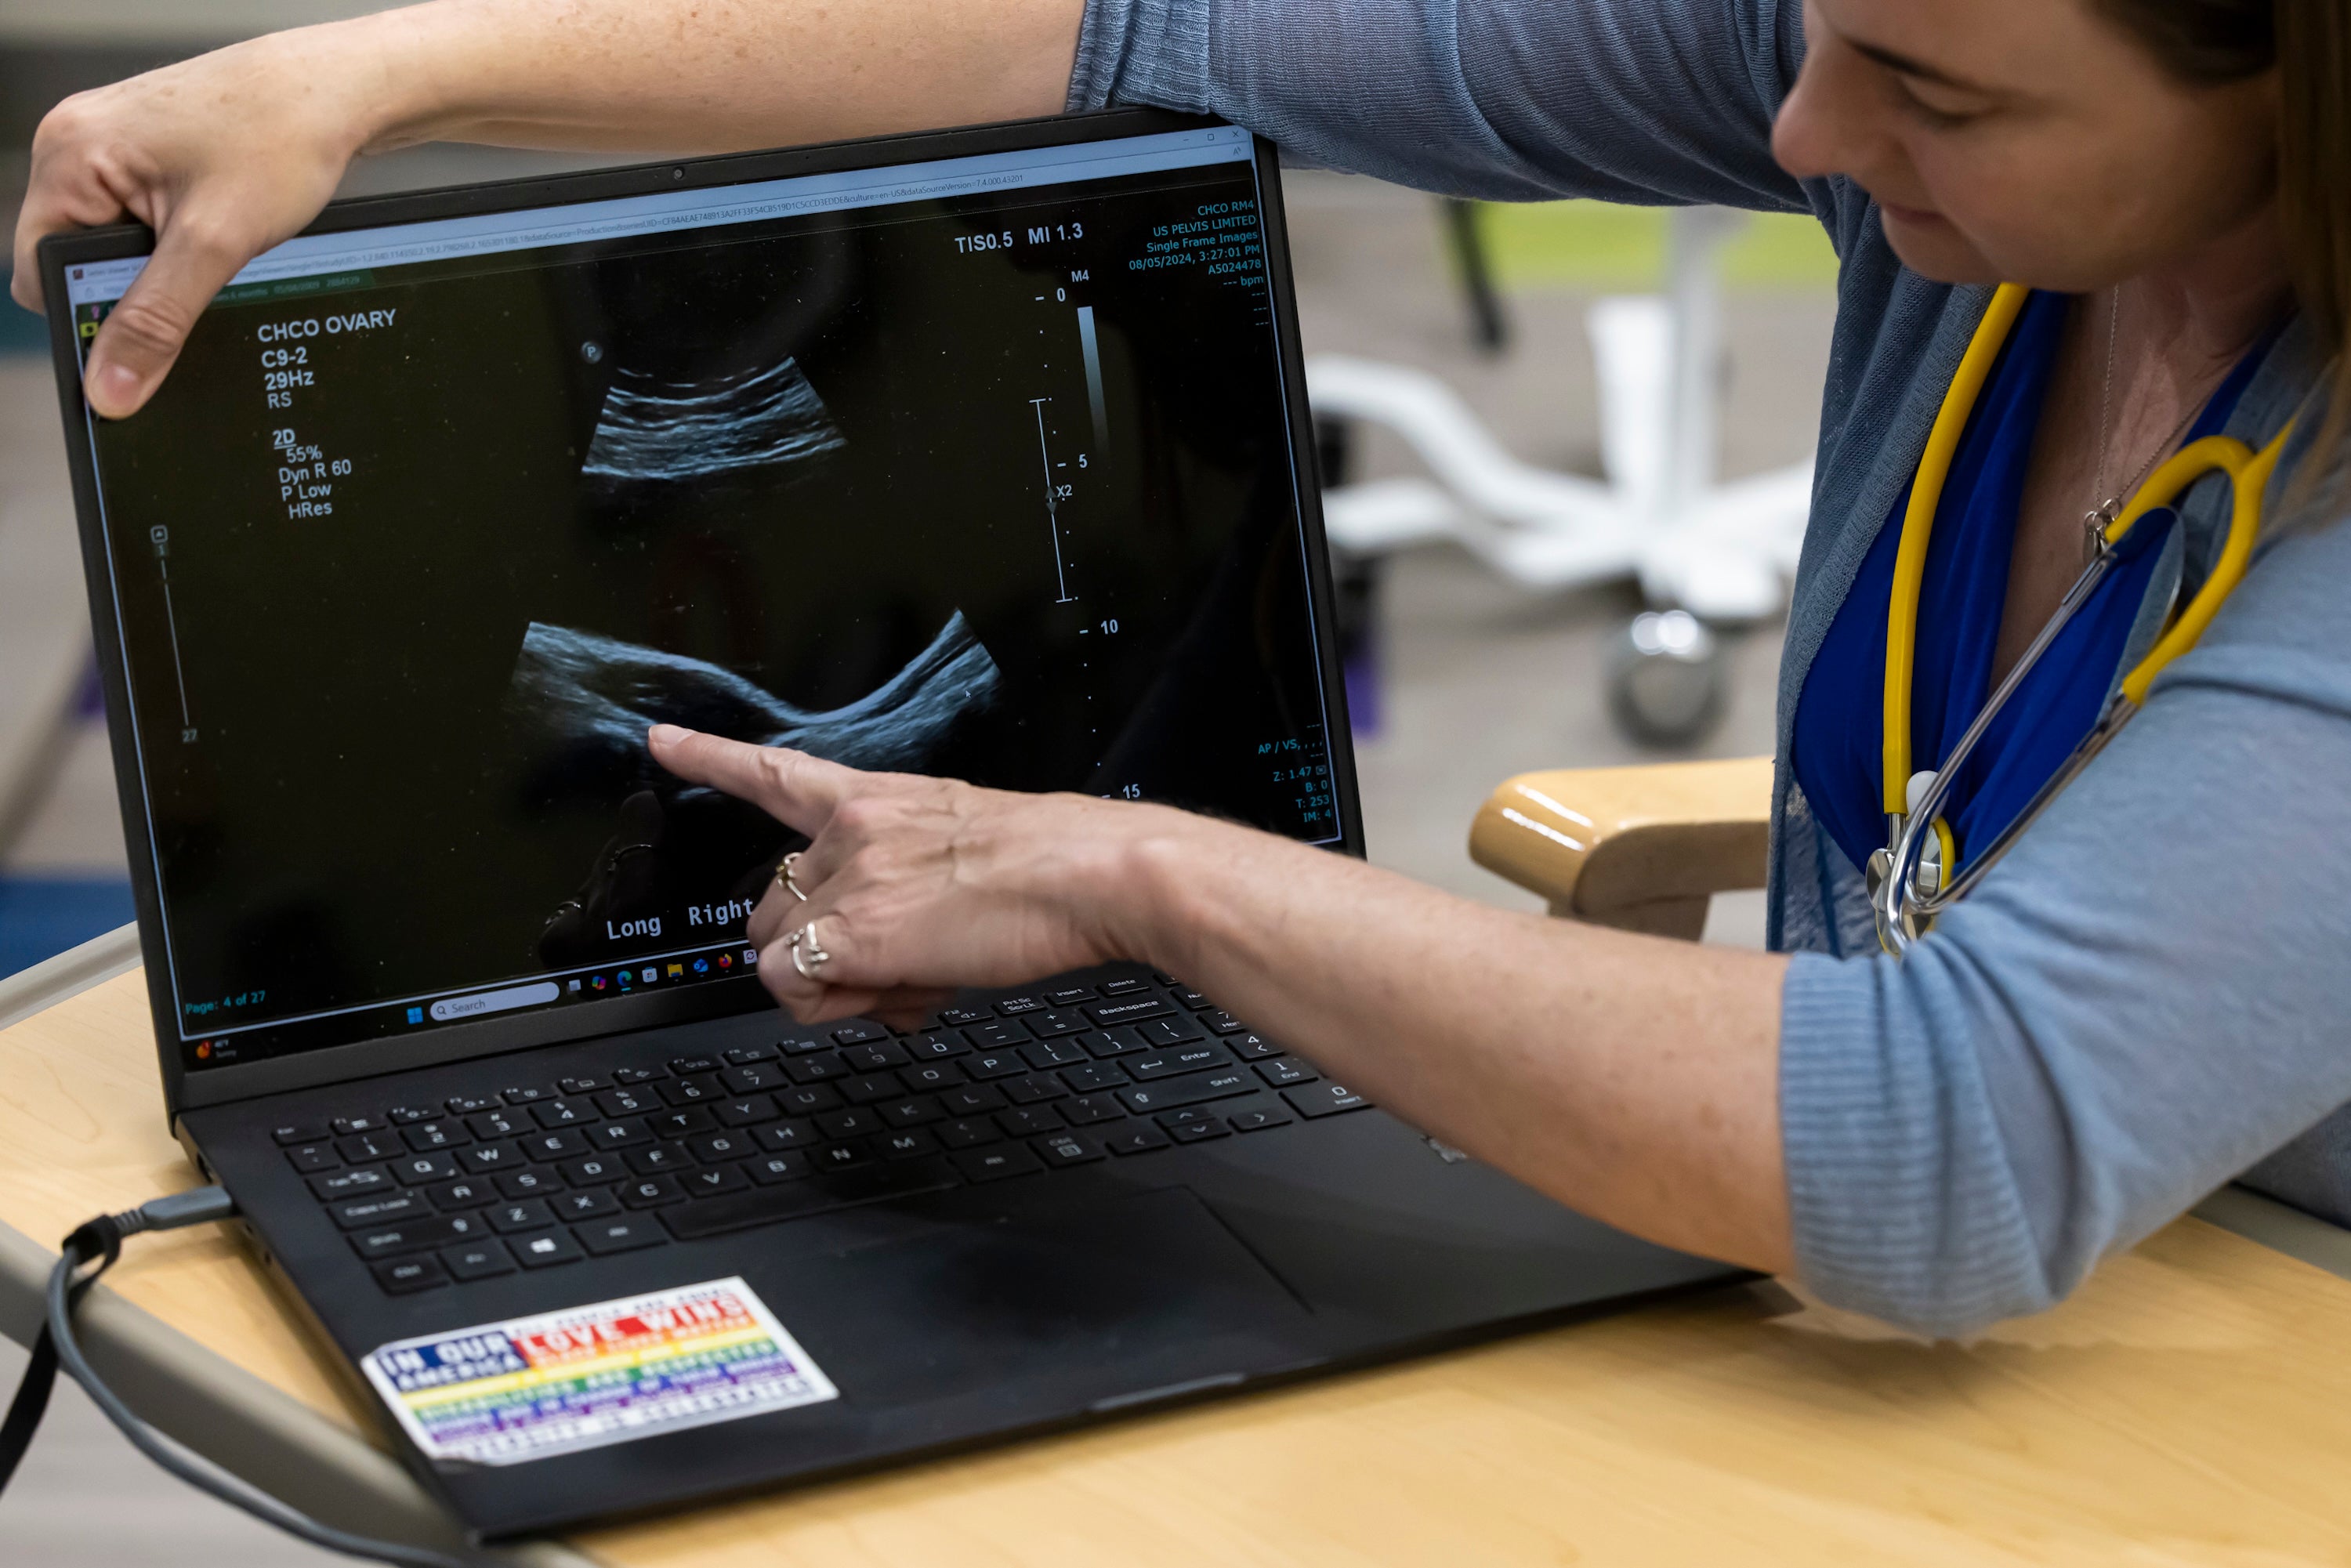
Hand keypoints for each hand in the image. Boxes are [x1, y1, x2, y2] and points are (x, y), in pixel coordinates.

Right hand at [11, 27, 393, 417]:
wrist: (333, 92)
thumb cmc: (278, 138)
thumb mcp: (214, 245)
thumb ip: (157, 320)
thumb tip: (111, 386)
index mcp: (68, 156)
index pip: (39, 270)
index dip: (88, 313)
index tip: (140, 340)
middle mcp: (75, 143)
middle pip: (75, 259)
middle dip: (131, 285)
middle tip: (195, 279)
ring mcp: (109, 146)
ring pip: (113, 244)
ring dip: (160, 264)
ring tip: (212, 242)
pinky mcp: (144, 153)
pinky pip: (139, 219)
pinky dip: (175, 241)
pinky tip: (215, 229)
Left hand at [648, 724, 1191, 1023]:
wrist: (1092, 874)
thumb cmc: (1053, 867)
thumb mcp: (963, 851)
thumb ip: (905, 887)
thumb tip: (890, 955)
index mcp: (880, 799)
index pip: (780, 773)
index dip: (713, 757)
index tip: (663, 740)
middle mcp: (852, 828)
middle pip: (773, 907)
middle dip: (818, 952)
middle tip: (894, 969)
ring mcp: (849, 876)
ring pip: (778, 952)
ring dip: (832, 983)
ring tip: (910, 979)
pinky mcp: (854, 930)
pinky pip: (793, 987)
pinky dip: (834, 1006)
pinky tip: (903, 992)